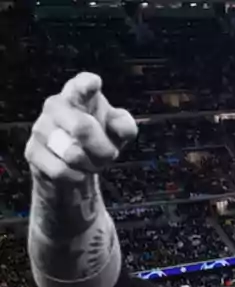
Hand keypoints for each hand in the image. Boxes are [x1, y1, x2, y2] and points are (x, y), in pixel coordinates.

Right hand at [24, 72, 137, 187]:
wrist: (75, 168)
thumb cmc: (98, 141)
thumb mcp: (118, 134)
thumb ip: (124, 126)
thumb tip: (120, 125)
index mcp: (78, 96)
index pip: (81, 83)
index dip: (88, 84)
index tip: (95, 84)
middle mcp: (56, 106)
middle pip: (82, 127)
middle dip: (103, 149)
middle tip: (109, 155)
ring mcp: (41, 128)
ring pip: (72, 153)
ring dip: (90, 165)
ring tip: (91, 163)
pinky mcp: (32, 151)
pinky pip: (60, 170)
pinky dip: (76, 177)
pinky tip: (77, 172)